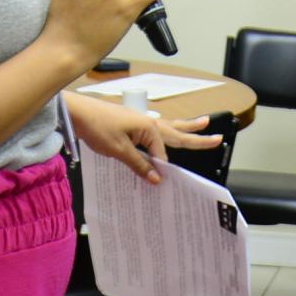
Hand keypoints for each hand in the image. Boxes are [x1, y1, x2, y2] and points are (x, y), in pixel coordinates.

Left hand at [64, 92, 220, 182]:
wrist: (78, 112)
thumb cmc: (97, 127)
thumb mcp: (118, 150)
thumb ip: (138, 165)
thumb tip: (157, 178)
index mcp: (149, 128)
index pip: (162, 154)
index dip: (161, 169)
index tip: (160, 183)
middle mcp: (149, 122)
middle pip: (178, 132)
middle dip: (197, 136)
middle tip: (217, 136)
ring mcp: (141, 120)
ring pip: (170, 126)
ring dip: (186, 126)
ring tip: (203, 122)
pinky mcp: (132, 121)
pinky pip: (155, 128)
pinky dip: (166, 131)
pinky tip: (169, 129)